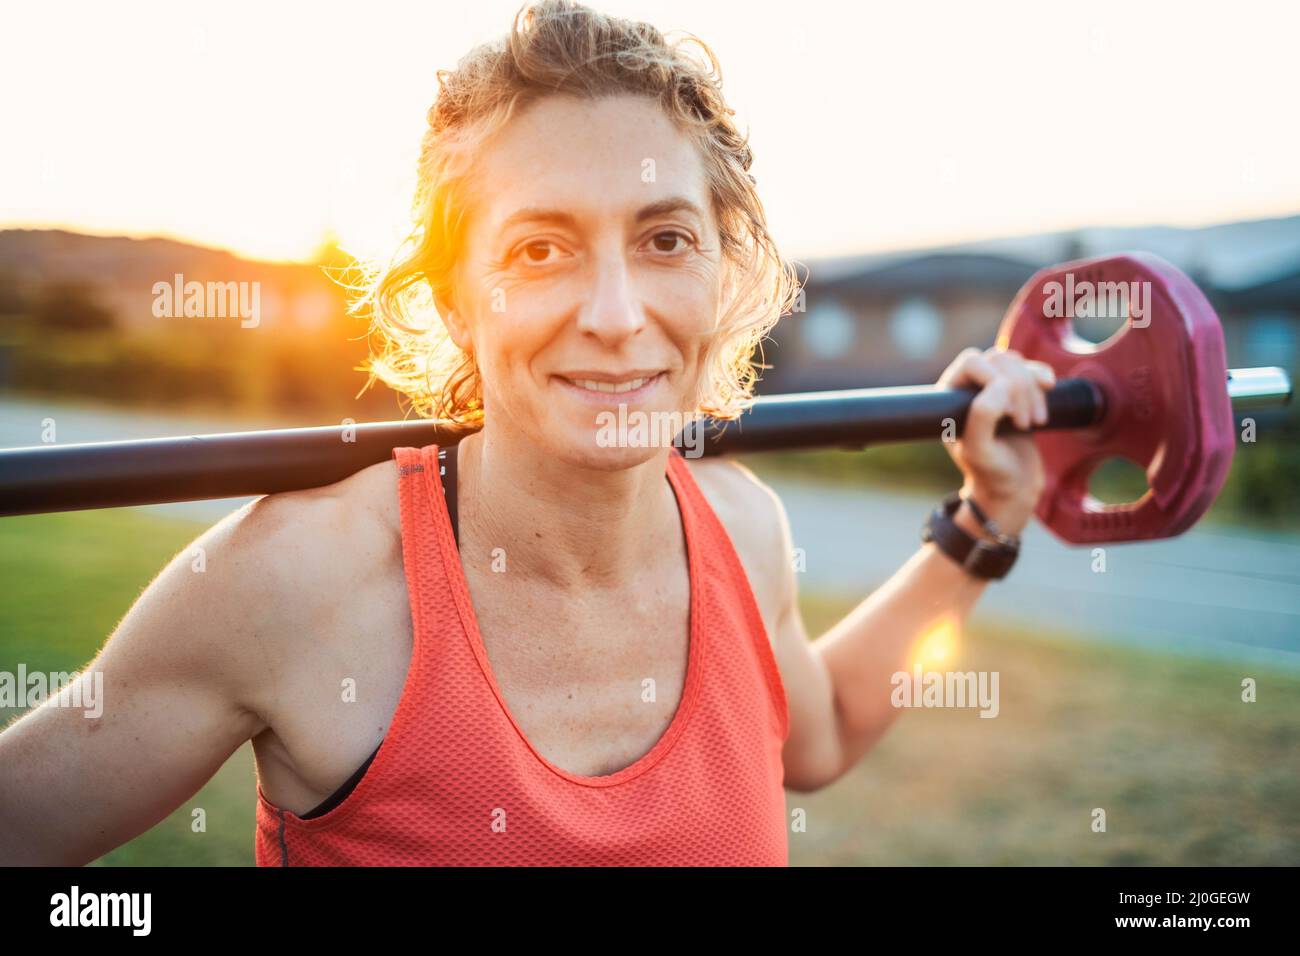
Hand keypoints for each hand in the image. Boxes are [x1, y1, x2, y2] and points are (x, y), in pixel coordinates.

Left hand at [936, 346, 1056, 534]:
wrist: (1014, 488)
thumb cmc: (991, 472)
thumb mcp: (980, 450)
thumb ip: (982, 417)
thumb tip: (1000, 384)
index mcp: (949, 397)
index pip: (972, 362)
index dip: (995, 380)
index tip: (1008, 415)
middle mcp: (968, 387)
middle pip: (998, 359)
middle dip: (1018, 388)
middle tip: (1023, 423)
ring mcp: (993, 387)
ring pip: (1015, 362)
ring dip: (1031, 389)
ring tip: (1033, 422)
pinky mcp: (1016, 392)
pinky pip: (1030, 368)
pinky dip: (1042, 378)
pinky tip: (1049, 388)